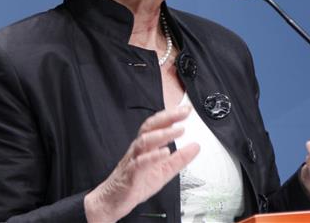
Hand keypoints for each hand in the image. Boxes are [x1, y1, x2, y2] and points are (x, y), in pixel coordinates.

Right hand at [84, 105, 199, 222]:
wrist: (113, 201)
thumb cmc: (136, 183)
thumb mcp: (164, 171)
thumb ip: (180, 158)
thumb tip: (196, 146)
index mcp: (147, 146)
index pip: (158, 125)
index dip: (172, 115)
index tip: (187, 109)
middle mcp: (139, 149)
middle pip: (151, 126)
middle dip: (168, 117)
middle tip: (183, 112)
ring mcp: (134, 160)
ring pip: (145, 141)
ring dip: (163, 134)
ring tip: (178, 130)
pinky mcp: (131, 174)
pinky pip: (141, 162)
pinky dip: (153, 156)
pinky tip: (165, 152)